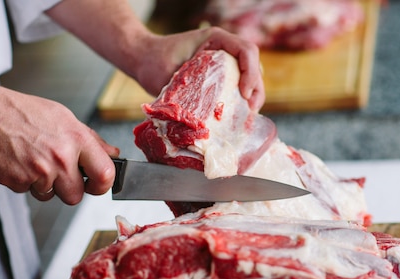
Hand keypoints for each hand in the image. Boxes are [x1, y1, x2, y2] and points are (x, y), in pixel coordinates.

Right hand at [0, 87, 118, 204]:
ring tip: (36, 162)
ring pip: (51, 196)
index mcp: (76, 140)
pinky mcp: (18, 181)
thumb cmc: (24, 113)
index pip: (105, 175)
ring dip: (46, 186)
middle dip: (69, 189)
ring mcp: (39, 171)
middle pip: (76, 196)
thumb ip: (92, 140)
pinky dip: (26, 182)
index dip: (103, 184)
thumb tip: (112, 153)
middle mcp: (60, 157)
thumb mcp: (64, 118)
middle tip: (59, 173)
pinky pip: (29, 192)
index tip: (97, 184)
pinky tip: (21, 162)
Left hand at [134, 27, 264, 110]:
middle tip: (251, 110)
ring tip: (249, 114)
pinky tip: (240, 114)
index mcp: (214, 40)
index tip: (244, 94)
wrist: (143, 59)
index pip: (245, 50)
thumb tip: (199, 119)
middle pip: (253, 65)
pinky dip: (242, 100)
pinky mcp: (219, 76)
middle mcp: (222, 49)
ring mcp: (222, 63)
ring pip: (249, 76)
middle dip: (256, 89)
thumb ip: (184, 91)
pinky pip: (238, 85)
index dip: (251, 72)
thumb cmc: (153, 61)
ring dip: (253, 95)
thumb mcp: (167, 74)